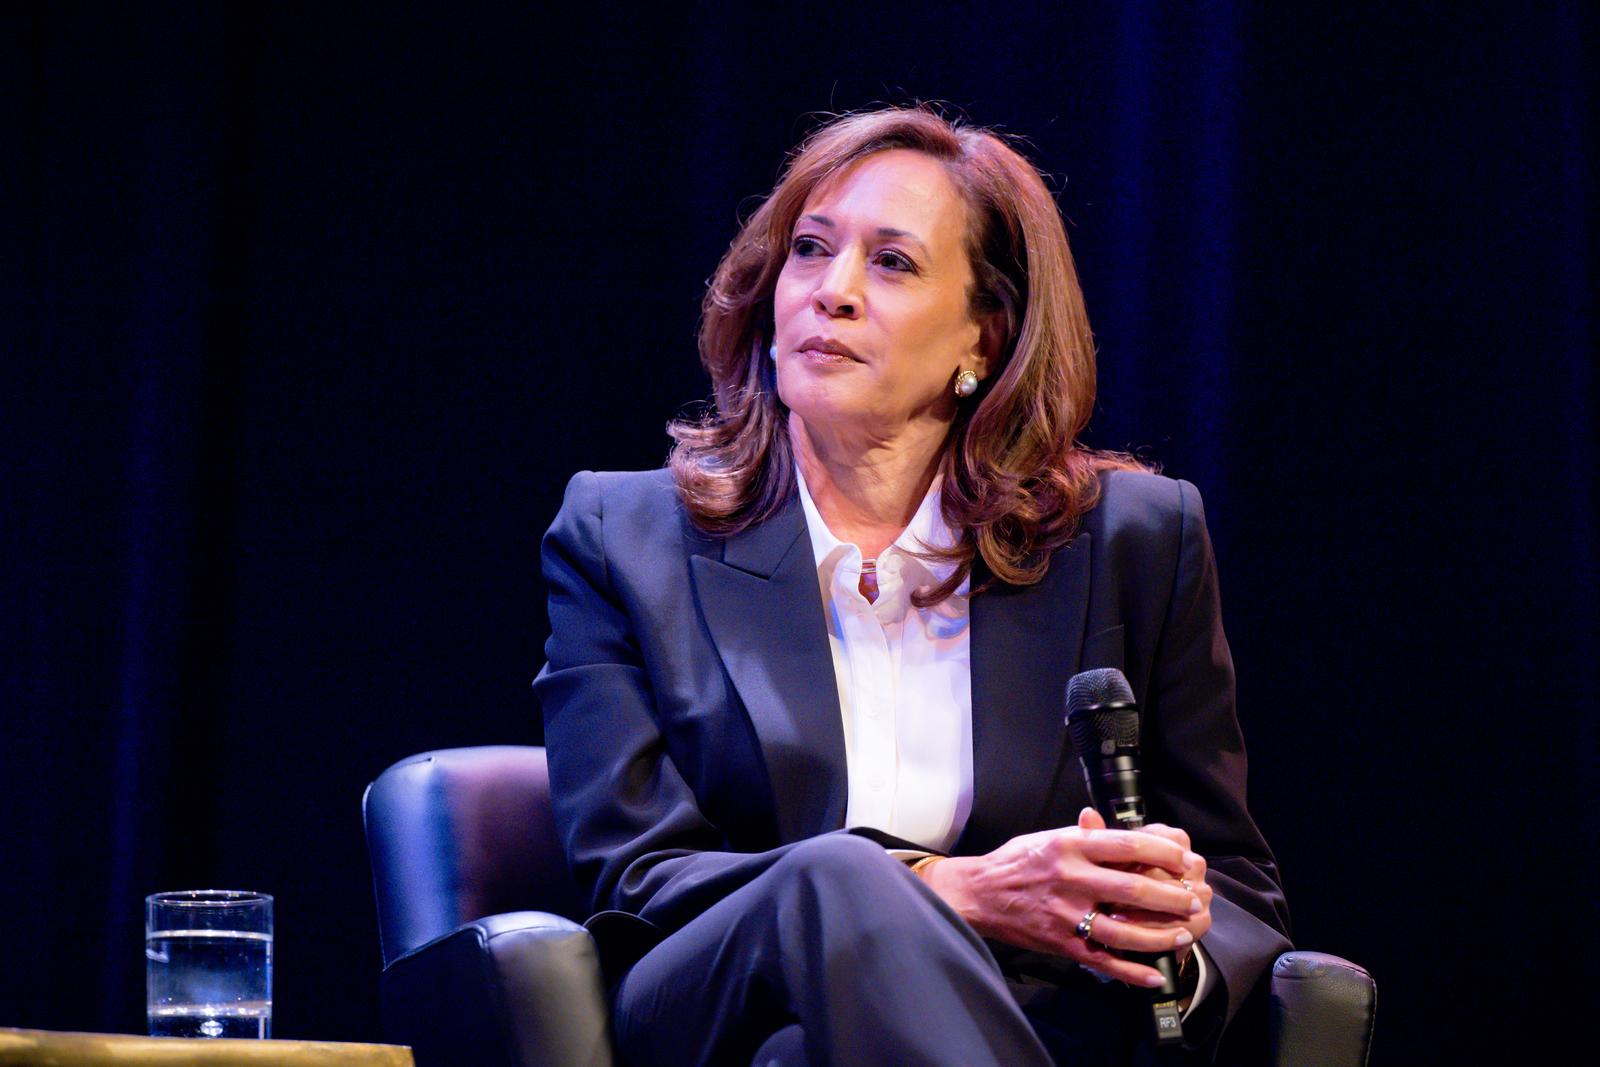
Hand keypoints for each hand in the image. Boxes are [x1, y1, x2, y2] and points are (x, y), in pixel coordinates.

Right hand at [921, 809, 1204, 988]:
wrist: (978, 893)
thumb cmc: (1017, 862)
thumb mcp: (1050, 837)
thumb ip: (1089, 835)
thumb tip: (1131, 833)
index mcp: (1070, 845)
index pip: (1128, 845)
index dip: (1164, 853)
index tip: (1185, 859)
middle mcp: (1070, 877)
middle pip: (1134, 889)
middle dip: (1172, 896)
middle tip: (1194, 899)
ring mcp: (1065, 914)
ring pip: (1123, 930)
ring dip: (1160, 935)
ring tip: (1182, 933)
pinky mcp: (1061, 943)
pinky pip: (1102, 961)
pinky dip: (1131, 971)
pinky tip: (1154, 975)